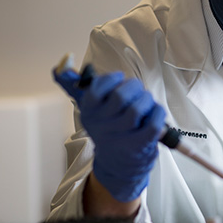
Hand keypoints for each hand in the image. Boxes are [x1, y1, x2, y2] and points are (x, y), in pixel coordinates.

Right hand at [54, 68, 164, 202]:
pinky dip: (158, 113)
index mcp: (89, 111)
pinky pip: (153, 123)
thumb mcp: (92, 106)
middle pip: (121, 96)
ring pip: (138, 108)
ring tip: (145, 103)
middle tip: (136, 90)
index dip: (111, 79)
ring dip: (147, 99)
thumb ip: (76, 83)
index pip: (95, 90)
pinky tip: (154, 112)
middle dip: (134, 87)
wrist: (118, 163)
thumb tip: (64, 59)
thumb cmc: (109, 126)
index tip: (119, 78)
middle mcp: (102, 125)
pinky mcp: (139, 145)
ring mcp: (120, 137)